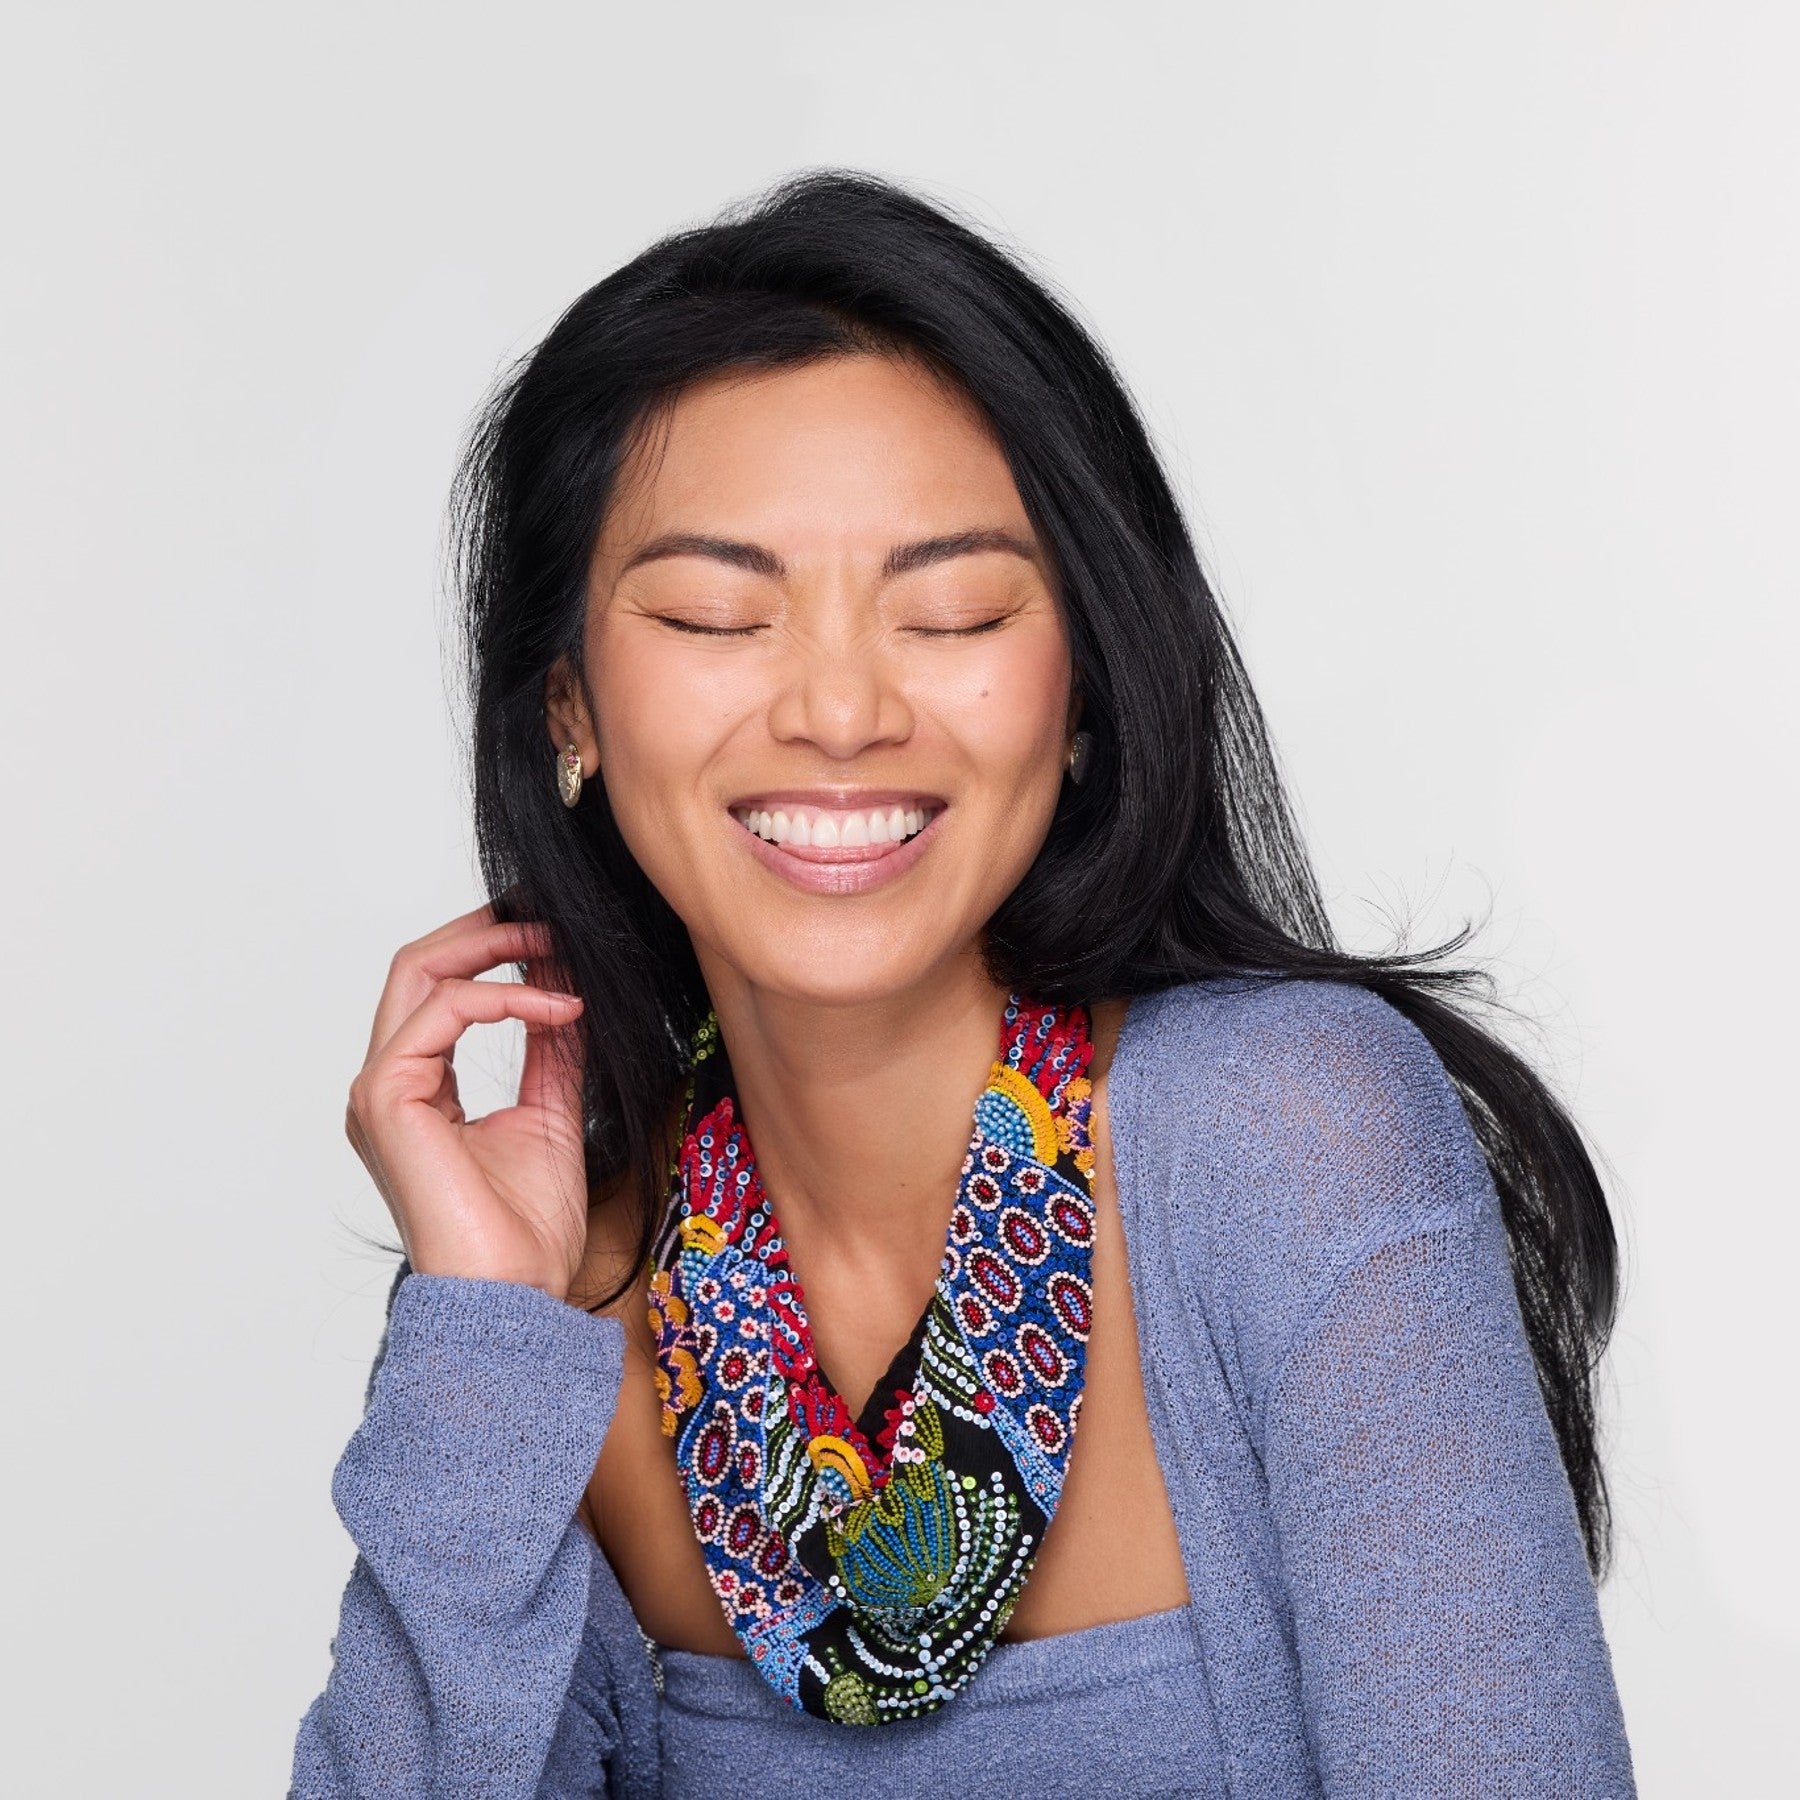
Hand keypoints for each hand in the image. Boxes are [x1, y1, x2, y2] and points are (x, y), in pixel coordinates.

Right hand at [345, 900, 588, 1300]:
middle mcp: (387, 1083)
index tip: (556, 934)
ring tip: (562, 950)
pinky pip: (441, 1011)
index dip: (494, 950)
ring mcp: (379, 1089)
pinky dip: (505, 996)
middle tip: (549, 917)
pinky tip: (558, 1008)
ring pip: (418, 972)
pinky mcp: (386, 1097)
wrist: (513, 1293)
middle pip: (417, 964)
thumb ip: (549, 1051)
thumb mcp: (551, 1113)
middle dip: (487, 929)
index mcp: (417, 1089)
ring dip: (497, 949)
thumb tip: (565, 990)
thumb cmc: (526, 1229)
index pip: (441, 989)